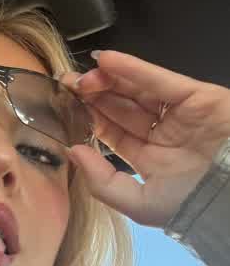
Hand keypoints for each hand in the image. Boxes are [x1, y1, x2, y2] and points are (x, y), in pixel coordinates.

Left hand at [60, 50, 229, 227]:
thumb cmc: (193, 206)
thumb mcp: (138, 204)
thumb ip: (102, 181)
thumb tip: (73, 152)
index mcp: (150, 159)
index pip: (113, 133)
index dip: (90, 118)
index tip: (67, 107)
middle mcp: (163, 135)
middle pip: (122, 108)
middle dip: (94, 96)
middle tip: (68, 84)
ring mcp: (180, 115)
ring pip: (138, 91)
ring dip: (109, 80)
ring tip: (83, 76)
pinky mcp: (198, 97)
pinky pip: (160, 80)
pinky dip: (133, 68)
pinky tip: (107, 60)